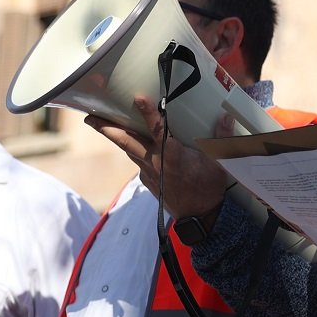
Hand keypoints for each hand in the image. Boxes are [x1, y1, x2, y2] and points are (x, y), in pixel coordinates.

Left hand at [87, 95, 232, 220]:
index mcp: (173, 156)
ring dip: (115, 136)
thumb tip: (226, 116)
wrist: (200, 218)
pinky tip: (135, 145)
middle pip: (126, 141)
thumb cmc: (209, 188)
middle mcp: (155, 162)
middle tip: (89, 116)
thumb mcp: (219, 163)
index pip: (157, 130)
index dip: (148, 113)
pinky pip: (138, 162)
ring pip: (129, 149)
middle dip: (106, 128)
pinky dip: (135, 151)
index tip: (138, 98)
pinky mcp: (147, 180)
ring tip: (101, 124)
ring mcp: (148, 172)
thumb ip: (219, 137)